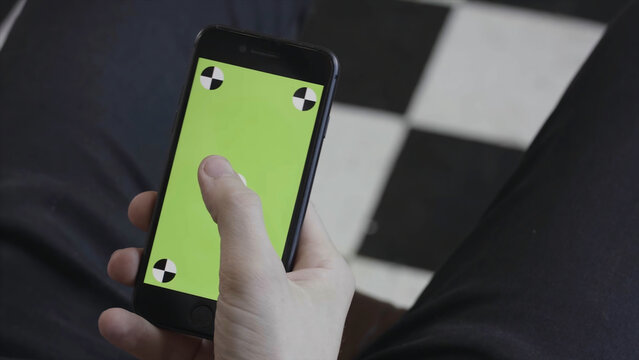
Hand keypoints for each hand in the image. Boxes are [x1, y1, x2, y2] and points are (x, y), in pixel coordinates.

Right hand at [98, 156, 354, 359]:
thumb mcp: (258, 280)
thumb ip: (236, 219)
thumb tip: (217, 168)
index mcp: (316, 272)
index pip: (288, 210)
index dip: (256, 181)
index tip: (223, 157)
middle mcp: (284, 296)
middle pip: (230, 244)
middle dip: (185, 230)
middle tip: (153, 208)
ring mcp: (247, 326)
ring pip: (196, 286)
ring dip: (155, 277)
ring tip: (126, 264)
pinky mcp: (216, 354)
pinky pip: (178, 332)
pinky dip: (147, 327)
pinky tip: (122, 321)